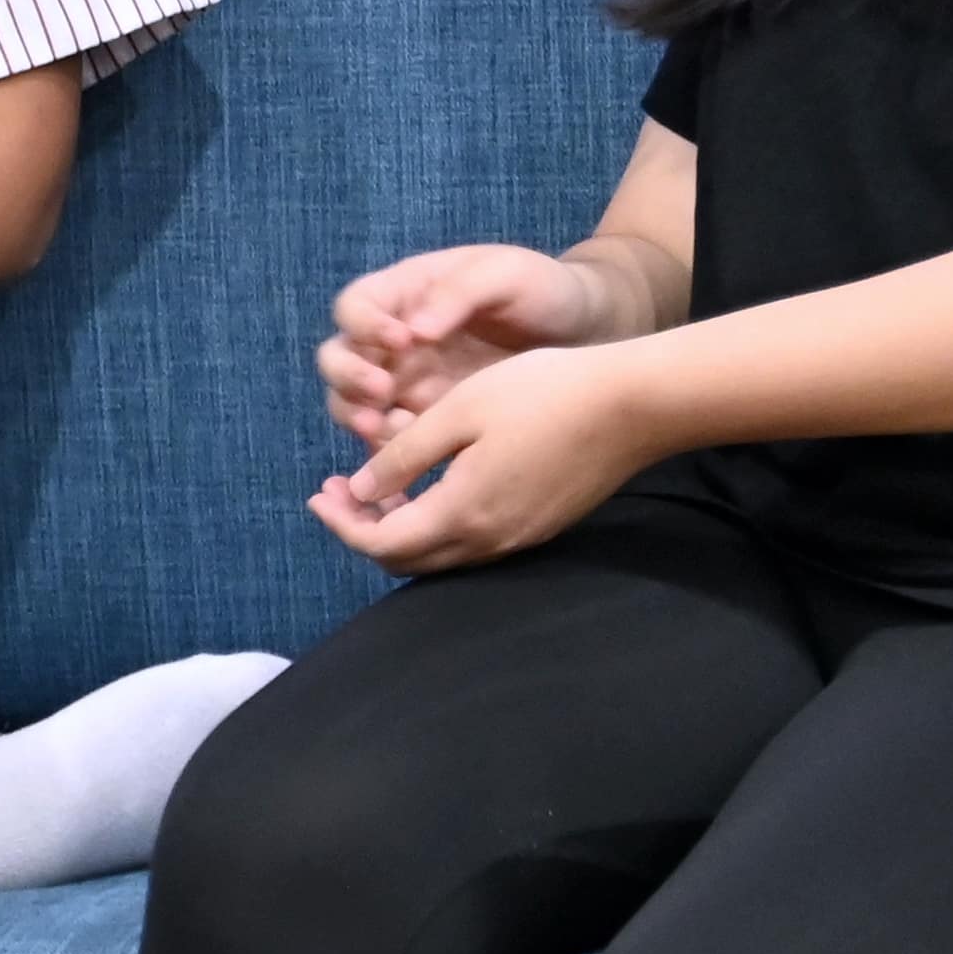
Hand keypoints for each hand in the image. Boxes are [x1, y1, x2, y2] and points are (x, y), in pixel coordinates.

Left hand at [312, 342, 659, 573]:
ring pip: (441, 555)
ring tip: (379, 485)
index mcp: (462, 512)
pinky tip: (432, 485)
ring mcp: (520, 538)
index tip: (319, 493)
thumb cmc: (543, 393)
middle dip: (364, 529)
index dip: (341, 524)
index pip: (380, 544)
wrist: (633, 405)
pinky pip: (472, 542)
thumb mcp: (459, 411)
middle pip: (407, 560)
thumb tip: (363, 492)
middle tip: (340, 488)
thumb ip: (404, 457)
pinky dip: (437, 523)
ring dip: (401, 528)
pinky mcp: (540, 526)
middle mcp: (490, 540)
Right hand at [319, 241, 625, 440]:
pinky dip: (389, 451)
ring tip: (392, 431)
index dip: (364, 326)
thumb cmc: (542, 290)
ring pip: (353, 403)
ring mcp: (406, 383)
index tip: (401, 340)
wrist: (587, 332)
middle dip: (349, 379)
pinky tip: (415, 456)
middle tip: (382, 393)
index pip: (354, 307)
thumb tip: (413, 330)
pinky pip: (390, 440)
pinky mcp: (428, 420)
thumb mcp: (504, 274)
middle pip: (338, 359)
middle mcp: (392, 340)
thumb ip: (458, 294)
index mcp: (403, 295)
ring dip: (360, 417)